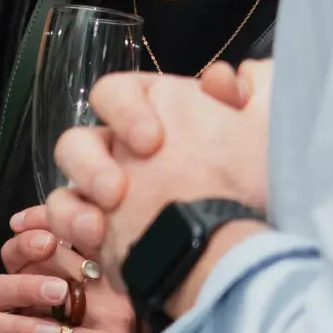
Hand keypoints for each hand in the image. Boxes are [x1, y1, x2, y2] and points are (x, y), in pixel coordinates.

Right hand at [51, 66, 272, 286]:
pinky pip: (62, 215)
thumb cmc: (250, 187)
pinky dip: (72, 222)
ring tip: (106, 212)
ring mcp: (105, 191)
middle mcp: (125, 151)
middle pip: (78, 138)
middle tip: (118, 188)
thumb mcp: (270, 126)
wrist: (239, 254)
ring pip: (66, 176)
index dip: (124, 111)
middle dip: (92, 161)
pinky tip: (97, 237)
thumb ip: (261, 84)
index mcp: (156, 117)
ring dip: (79, 192)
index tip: (152, 142)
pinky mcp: (96, 230)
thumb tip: (222, 78)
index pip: (115, 93)